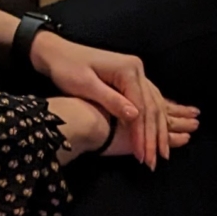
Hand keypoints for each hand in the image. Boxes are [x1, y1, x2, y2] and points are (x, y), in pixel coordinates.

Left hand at [33, 31, 199, 168]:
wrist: (57, 53)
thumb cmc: (67, 69)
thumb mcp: (86, 86)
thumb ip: (111, 100)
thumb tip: (136, 116)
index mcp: (128, 69)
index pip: (141, 107)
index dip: (142, 134)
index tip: (143, 156)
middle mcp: (136, 69)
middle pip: (151, 107)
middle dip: (153, 136)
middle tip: (154, 162)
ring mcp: (135, 72)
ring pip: (153, 105)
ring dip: (157, 131)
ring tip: (159, 154)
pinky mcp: (130, 78)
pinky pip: (148, 100)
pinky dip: (152, 119)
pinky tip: (156, 134)